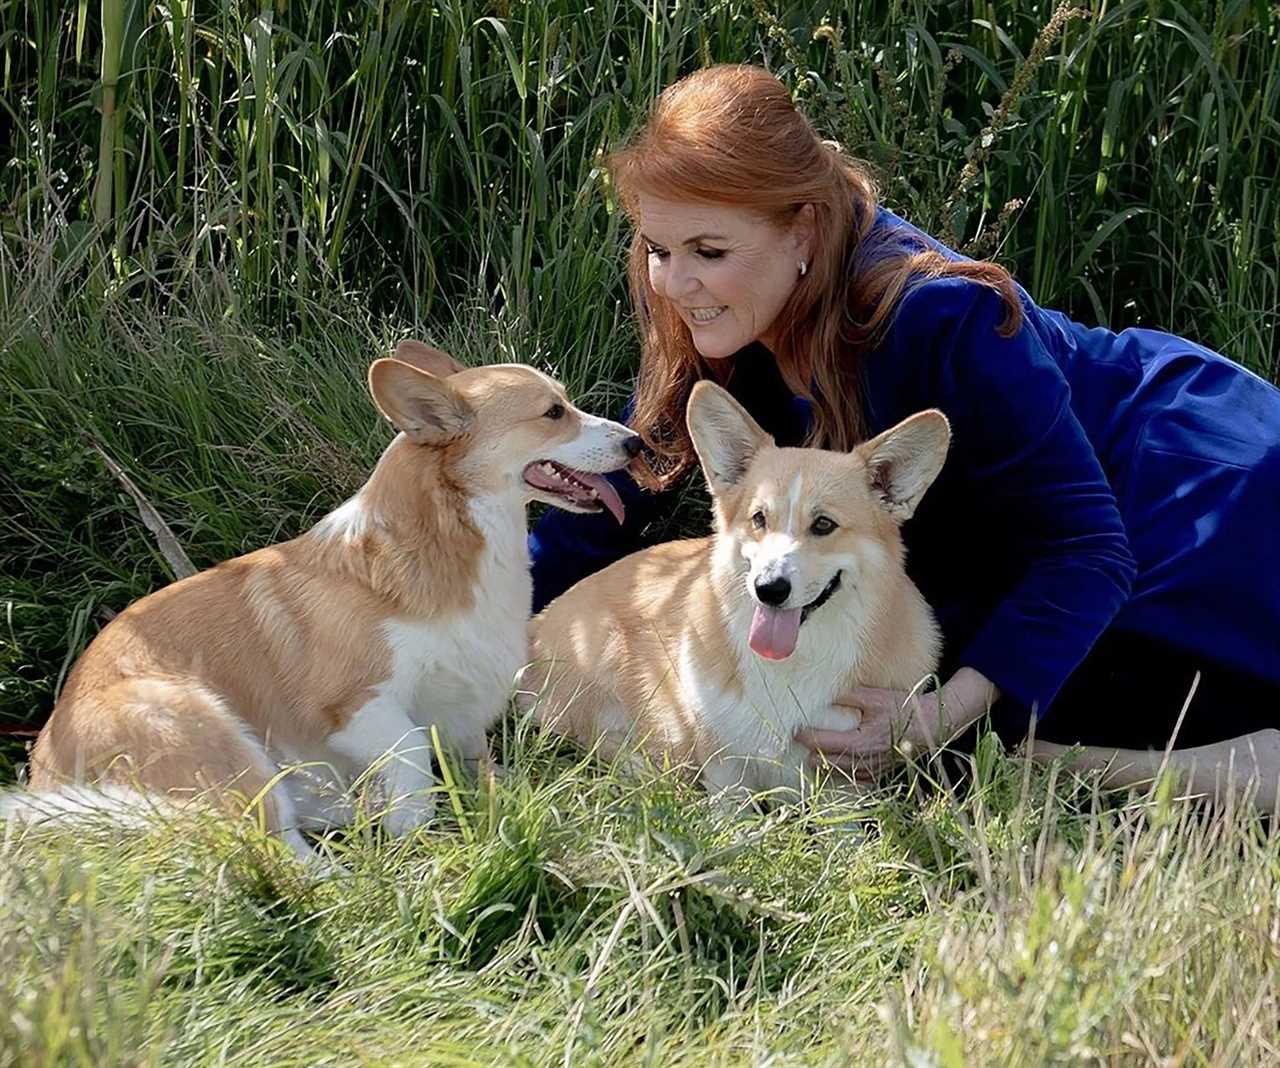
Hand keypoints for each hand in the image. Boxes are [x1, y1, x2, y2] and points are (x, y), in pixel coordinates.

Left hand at [796, 668, 998, 780]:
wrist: (931, 725)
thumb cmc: (903, 708)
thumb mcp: (875, 697)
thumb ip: (849, 696)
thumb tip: (824, 694)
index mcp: (861, 741)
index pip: (822, 743)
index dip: (804, 737)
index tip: (793, 729)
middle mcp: (865, 760)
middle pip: (825, 764)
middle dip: (810, 754)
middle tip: (799, 743)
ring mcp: (872, 770)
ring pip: (838, 775)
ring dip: (822, 766)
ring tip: (810, 756)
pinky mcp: (879, 773)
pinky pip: (854, 780)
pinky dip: (841, 775)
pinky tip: (833, 767)